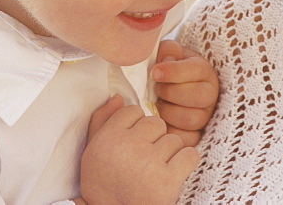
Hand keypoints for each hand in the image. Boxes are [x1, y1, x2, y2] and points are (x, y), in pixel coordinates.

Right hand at [79, 95, 198, 204]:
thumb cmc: (103, 184)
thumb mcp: (92, 151)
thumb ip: (102, 121)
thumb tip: (119, 97)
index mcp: (109, 138)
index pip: (133, 111)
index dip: (135, 128)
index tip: (132, 145)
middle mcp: (129, 147)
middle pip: (156, 123)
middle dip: (154, 139)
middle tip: (144, 160)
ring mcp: (150, 163)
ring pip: (173, 139)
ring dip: (169, 153)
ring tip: (155, 170)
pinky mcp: (168, 180)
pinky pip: (190, 154)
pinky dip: (185, 163)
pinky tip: (173, 173)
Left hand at [152, 40, 219, 147]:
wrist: (169, 88)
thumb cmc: (167, 69)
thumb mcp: (169, 54)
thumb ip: (168, 51)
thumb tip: (165, 61)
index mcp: (204, 71)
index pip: (196, 70)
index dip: (174, 72)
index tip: (154, 72)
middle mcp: (210, 93)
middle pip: (199, 96)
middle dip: (171, 93)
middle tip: (156, 89)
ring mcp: (205, 116)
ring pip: (192, 119)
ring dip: (169, 112)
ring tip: (157, 105)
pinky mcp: (197, 135)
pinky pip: (188, 140)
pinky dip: (171, 132)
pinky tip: (161, 121)